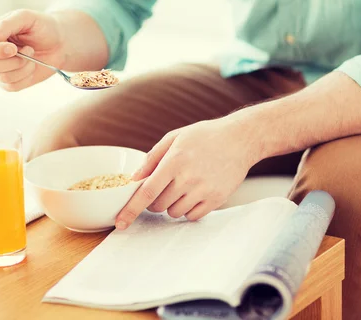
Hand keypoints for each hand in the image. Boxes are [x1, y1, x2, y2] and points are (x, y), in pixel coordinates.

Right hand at [0, 9, 67, 91]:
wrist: (60, 43)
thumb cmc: (42, 26)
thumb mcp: (25, 17)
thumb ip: (5, 25)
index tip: (13, 48)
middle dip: (13, 60)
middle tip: (29, 50)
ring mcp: (0, 69)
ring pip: (3, 77)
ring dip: (23, 67)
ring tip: (32, 55)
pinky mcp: (11, 82)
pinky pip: (12, 86)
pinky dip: (26, 76)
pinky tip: (32, 65)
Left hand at [115, 116, 256, 229]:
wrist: (240, 139)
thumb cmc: (204, 136)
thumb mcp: (174, 138)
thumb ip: (152, 158)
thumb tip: (134, 179)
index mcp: (174, 161)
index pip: (147, 192)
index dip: (131, 210)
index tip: (121, 223)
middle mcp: (188, 178)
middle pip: (158, 206)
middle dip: (155, 200)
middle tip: (165, 186)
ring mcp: (204, 190)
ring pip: (174, 213)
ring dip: (172, 205)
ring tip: (183, 186)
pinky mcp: (217, 199)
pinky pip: (192, 216)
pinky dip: (188, 210)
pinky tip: (194, 193)